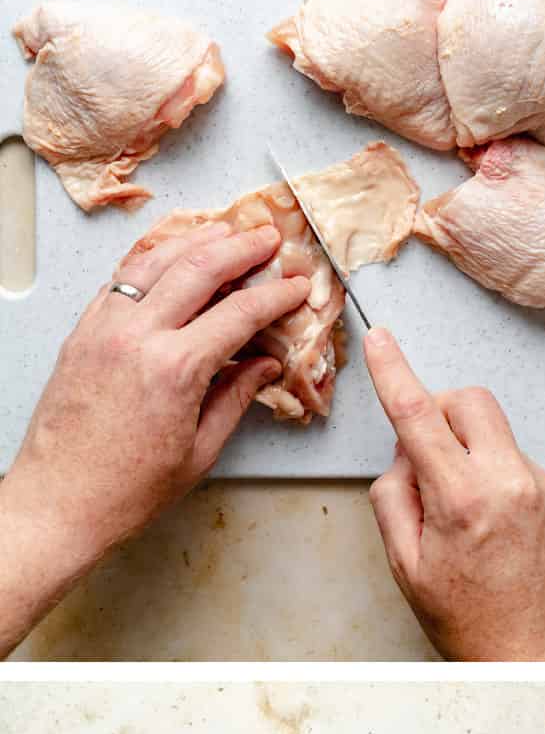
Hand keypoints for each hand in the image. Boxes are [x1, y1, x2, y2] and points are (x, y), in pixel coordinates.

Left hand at [0, 221, 309, 654]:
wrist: (60, 501)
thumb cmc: (125, 490)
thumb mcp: (199, 451)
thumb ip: (235, 398)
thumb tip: (262, 365)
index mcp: (176, 369)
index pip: (240, 313)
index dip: (276, 295)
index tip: (296, 288)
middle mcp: (138, 338)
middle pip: (199, 269)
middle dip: (241, 248)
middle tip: (268, 238)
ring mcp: (105, 329)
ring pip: (156, 261)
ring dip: (195, 240)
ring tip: (224, 232)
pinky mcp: (82, 332)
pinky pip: (121, 279)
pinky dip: (151, 258)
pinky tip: (168, 254)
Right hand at [365, 328, 544, 661]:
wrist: (539, 661)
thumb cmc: (474, 626)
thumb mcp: (409, 567)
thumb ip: (395, 498)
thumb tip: (404, 458)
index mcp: (466, 500)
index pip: (420, 416)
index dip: (394, 371)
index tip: (381, 341)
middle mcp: (513, 485)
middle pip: (472, 403)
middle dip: (442, 411)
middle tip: (425, 453)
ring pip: (497, 438)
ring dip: (470, 456)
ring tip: (463, 521)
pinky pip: (519, 467)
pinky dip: (497, 482)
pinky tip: (493, 532)